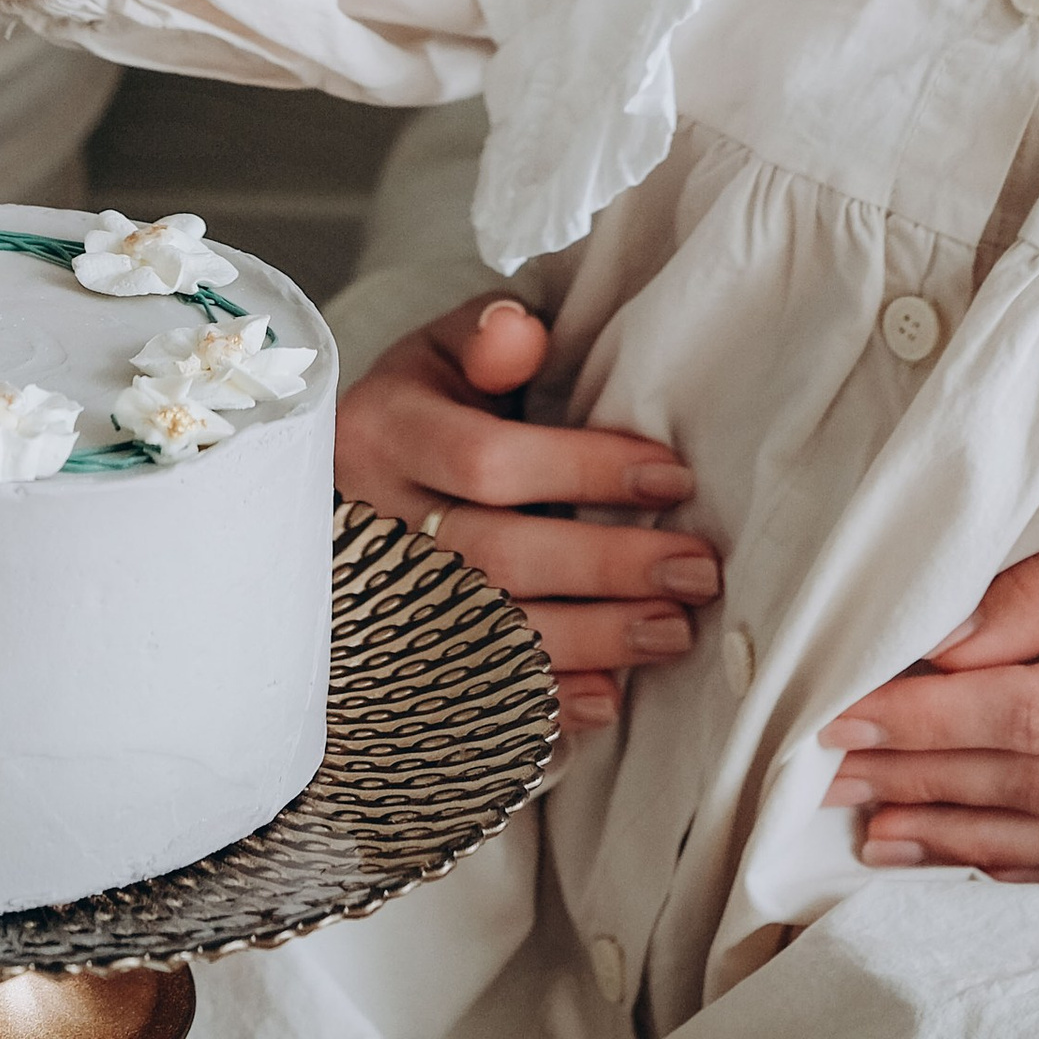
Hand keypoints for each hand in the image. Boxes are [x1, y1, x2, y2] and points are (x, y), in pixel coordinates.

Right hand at [335, 296, 718, 735]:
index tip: (672, 478)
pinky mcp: (393, 659)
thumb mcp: (442, 351)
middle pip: (494, 560)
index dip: (585, 470)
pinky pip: (467, 698)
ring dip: (591, 640)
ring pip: (486, 637)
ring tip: (673, 631)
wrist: (341, 478)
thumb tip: (519, 333)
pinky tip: (604, 699)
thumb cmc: (423, 406)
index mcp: (383, 433)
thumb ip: (485, 336)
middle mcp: (369, 523)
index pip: (487, 461)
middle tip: (697, 572)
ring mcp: (376, 601)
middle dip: (606, 566)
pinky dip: (540, 705)